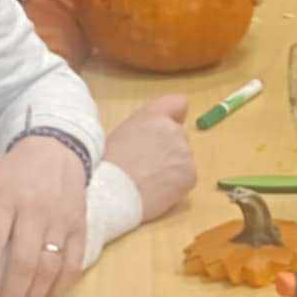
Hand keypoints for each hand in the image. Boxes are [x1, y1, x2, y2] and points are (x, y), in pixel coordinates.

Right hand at [102, 94, 196, 220]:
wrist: (111, 192)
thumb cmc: (106, 165)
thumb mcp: (120, 135)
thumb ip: (143, 131)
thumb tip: (151, 140)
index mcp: (153, 117)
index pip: (178, 103)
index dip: (174, 115)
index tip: (168, 125)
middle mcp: (174, 130)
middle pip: (179, 137)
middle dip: (167, 148)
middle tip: (145, 164)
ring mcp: (185, 153)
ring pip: (182, 159)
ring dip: (171, 167)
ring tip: (146, 181)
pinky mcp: (191, 175)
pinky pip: (186, 178)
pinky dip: (175, 185)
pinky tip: (156, 191)